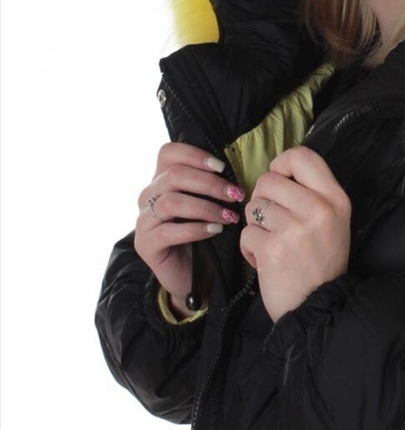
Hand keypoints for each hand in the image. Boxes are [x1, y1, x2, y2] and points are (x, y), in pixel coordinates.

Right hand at [135, 143, 244, 315]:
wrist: (192, 277)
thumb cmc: (204, 236)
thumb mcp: (208, 205)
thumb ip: (211, 186)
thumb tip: (234, 169)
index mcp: (162, 180)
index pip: (168, 153)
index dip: (195, 155)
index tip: (222, 167)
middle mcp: (148, 196)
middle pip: (174, 175)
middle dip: (210, 184)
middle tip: (236, 195)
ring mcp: (144, 221)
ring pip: (171, 202)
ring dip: (205, 207)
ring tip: (229, 217)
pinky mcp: (145, 244)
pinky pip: (169, 231)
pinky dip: (196, 229)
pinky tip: (215, 231)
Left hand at [241, 146, 350, 322]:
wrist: (318, 307)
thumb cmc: (322, 262)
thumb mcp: (332, 221)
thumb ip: (311, 193)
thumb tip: (277, 170)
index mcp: (335, 198)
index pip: (302, 156)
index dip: (281, 164)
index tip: (279, 180)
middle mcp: (317, 208)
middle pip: (268, 180)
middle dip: (262, 200)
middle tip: (274, 223)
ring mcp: (294, 228)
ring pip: (253, 207)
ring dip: (256, 226)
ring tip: (274, 244)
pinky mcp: (272, 248)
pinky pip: (245, 233)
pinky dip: (250, 249)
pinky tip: (267, 261)